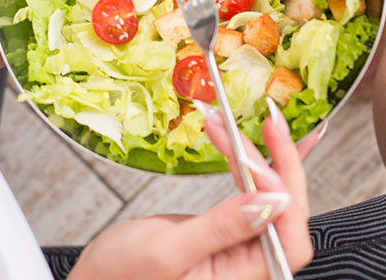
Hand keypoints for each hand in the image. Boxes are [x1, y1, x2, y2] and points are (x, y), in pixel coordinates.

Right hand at [69, 99, 319, 279]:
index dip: (284, 194)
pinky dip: (255, 164)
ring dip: (258, 155)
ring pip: (271, 196)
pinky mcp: (227, 228)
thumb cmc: (120, 274)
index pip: (288, 239)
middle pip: (286, 211)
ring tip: (236, 124)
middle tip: (266, 121)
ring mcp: (239, 245)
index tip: (260, 159)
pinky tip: (263, 143)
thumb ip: (222, 229)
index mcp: (240, 278)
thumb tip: (273, 202)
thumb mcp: (167, 251)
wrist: (96, 278)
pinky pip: (253, 194)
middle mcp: (248, 265)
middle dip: (277, 162)